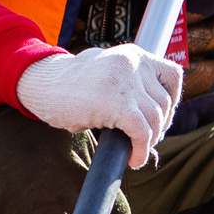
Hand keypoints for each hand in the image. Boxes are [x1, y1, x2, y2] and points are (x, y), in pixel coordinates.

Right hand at [16, 43, 182, 167]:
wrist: (40, 85)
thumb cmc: (69, 84)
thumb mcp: (105, 69)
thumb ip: (130, 80)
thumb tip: (155, 112)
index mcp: (132, 54)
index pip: (172, 76)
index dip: (171, 102)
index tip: (160, 119)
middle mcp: (132, 63)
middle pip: (164, 103)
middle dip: (159, 126)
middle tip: (144, 140)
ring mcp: (125, 83)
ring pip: (155, 120)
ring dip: (150, 141)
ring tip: (136, 151)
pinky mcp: (117, 104)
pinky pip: (142, 133)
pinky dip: (141, 150)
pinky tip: (133, 159)